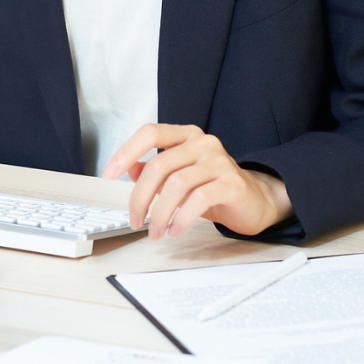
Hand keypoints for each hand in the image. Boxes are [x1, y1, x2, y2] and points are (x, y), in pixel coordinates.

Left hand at [101, 124, 292, 239]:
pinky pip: (199, 199)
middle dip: (141, 196)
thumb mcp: (179, 176)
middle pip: (160, 164)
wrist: (254, 201)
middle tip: (135, 219)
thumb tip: (129, 168)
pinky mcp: (232, 183)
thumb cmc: (212, 187)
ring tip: (156, 231)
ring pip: (177, 184)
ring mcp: (219, 161)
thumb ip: (155, 170)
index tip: (109, 174)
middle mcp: (202, 143)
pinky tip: (175, 230)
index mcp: (185, 136)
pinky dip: (182, 218)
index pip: (150, 133)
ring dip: (160, 212)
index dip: (127, 151)